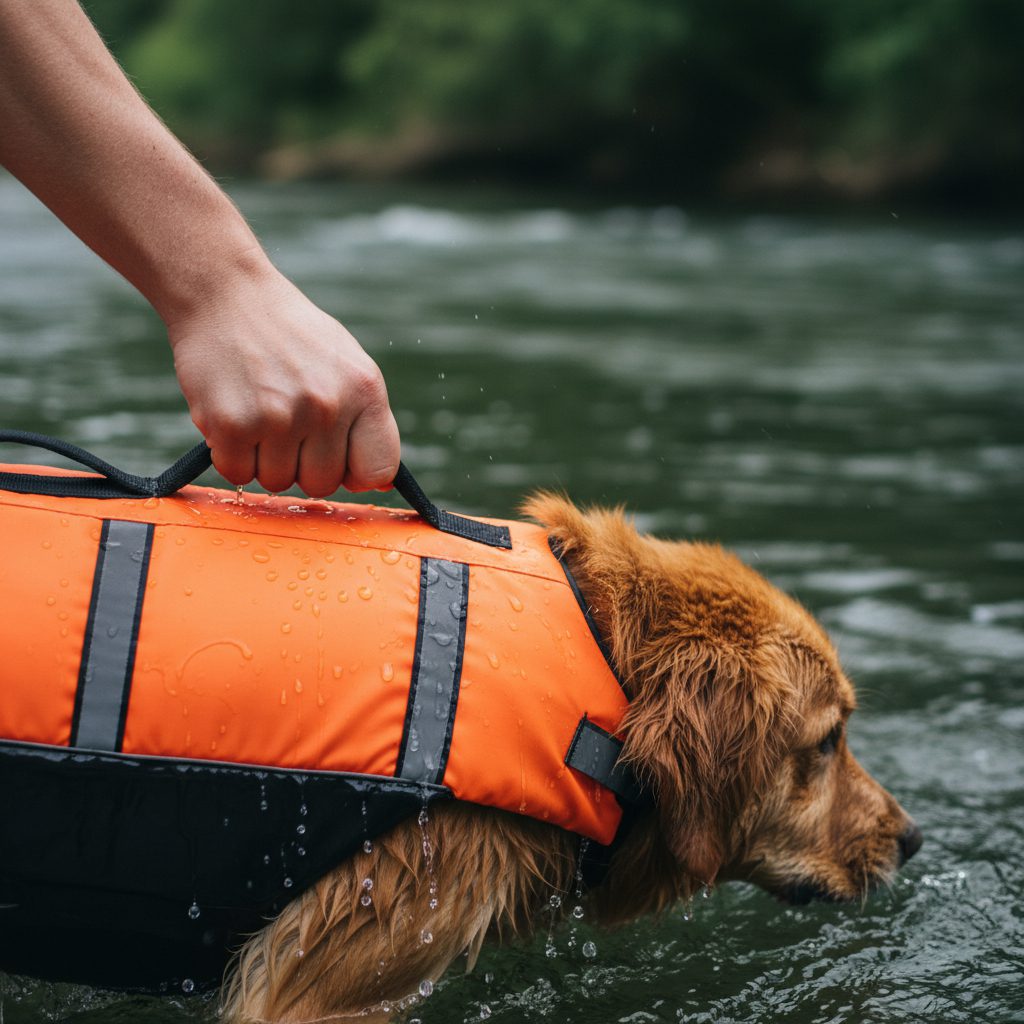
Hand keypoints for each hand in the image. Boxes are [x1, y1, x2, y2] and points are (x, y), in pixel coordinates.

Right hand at [169, 264, 399, 496]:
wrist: (226, 293)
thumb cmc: (290, 334)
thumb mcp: (347, 362)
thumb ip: (368, 419)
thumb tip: (382, 483)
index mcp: (364, 389)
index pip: (378, 469)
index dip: (355, 472)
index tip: (337, 457)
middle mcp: (327, 405)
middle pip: (322, 484)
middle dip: (302, 464)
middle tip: (285, 424)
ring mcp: (280, 416)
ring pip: (278, 482)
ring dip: (264, 459)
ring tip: (259, 412)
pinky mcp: (233, 424)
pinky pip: (238, 473)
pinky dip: (231, 455)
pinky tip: (235, 415)